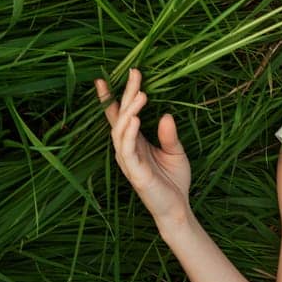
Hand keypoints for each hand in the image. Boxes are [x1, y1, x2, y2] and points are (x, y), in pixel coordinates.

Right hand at [98, 67, 191, 228]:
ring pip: (120, 131)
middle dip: (125, 95)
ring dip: (129, 111)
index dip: (111, 98)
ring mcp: (128, 161)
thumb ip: (168, 134)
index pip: (119, 117)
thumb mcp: (175, 151)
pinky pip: (128, 150)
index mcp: (135, 143)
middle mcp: (127, 150)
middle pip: (120, 117)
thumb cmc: (174, 180)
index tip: (104, 78)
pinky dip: (129, 133)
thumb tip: (164, 115)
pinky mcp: (135, 173)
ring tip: (140, 93)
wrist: (177, 208)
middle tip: (134, 73)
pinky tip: (135, 119)